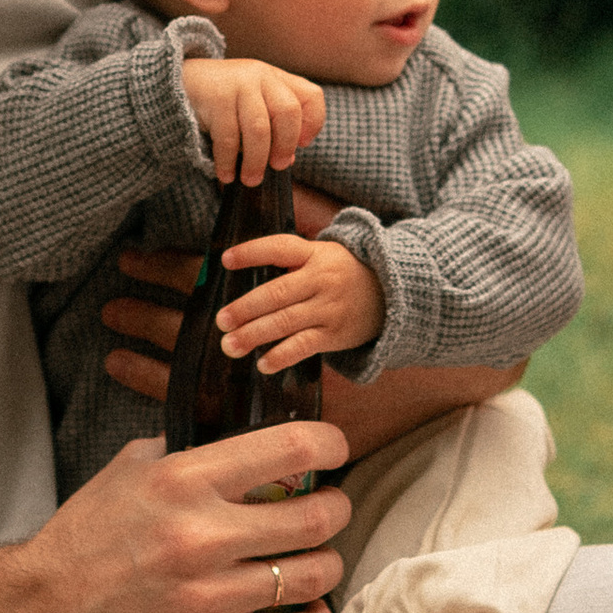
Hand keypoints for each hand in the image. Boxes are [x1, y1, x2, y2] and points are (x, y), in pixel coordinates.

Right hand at [15, 415, 350, 612]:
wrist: (43, 612)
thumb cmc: (86, 537)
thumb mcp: (128, 470)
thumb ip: (187, 449)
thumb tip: (243, 442)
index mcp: (183, 481)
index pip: (290, 448)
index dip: (329, 444)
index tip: (334, 450)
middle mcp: (201, 536)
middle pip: (318, 517)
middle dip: (336, 507)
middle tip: (329, 507)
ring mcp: (209, 597)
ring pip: (314, 576)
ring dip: (326, 563)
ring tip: (315, 558)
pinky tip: (306, 607)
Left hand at [101, 180, 348, 406]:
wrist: (392, 294)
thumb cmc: (342, 273)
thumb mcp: (322, 254)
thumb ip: (289, 260)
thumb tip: (239, 266)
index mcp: (314, 254)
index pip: (280, 248)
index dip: (252, 253)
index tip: (225, 260)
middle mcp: (321, 280)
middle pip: (277, 293)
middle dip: (246, 308)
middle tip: (221, 320)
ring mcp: (328, 308)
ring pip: (286, 322)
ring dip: (254, 335)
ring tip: (229, 345)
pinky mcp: (334, 334)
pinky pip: (304, 347)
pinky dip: (282, 356)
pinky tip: (262, 364)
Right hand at [181, 54, 326, 185]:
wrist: (180, 81)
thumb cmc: (225, 101)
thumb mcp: (253, 104)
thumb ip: (273, 126)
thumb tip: (288, 159)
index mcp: (277, 78)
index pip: (311, 96)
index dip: (313, 123)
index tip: (302, 145)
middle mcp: (261, 76)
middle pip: (288, 112)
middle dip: (285, 145)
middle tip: (277, 167)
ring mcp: (239, 84)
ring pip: (258, 129)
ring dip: (256, 161)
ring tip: (250, 179)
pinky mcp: (216, 98)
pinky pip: (228, 137)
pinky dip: (229, 161)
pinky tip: (226, 174)